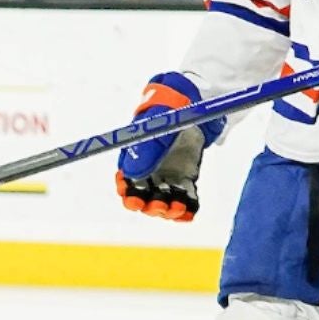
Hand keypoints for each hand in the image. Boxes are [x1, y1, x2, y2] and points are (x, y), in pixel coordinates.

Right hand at [114, 73, 221, 221]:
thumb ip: (146, 150)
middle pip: (144, 196)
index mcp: (134, 158)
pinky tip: (189, 213)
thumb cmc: (167, 113)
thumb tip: (130, 174)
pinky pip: (185, 197)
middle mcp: (149, 171)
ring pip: (164, 200)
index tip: (134, 199)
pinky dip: (187, 207)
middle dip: (149, 206)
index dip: (127, 193)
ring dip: (169, 209)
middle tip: (159, 206)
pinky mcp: (186, 178)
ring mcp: (167, 176)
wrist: (192, 105)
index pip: (125, 182)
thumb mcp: (156, 129)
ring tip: (178, 208)